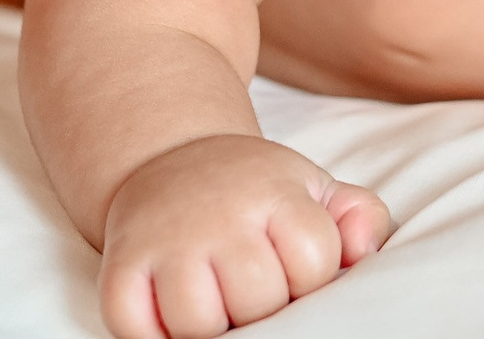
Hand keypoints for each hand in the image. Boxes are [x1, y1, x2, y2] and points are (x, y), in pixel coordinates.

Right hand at [98, 134, 390, 338]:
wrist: (172, 162)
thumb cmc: (256, 195)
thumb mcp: (314, 189)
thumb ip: (359, 216)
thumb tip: (363, 252)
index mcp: (274, 192)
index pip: (314, 260)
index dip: (311, 278)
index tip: (293, 265)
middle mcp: (217, 213)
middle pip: (258, 299)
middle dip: (264, 308)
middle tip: (255, 290)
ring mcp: (165, 239)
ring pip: (197, 323)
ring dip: (211, 327)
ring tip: (218, 304)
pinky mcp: (120, 264)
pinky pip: (134, 328)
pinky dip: (151, 336)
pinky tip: (171, 314)